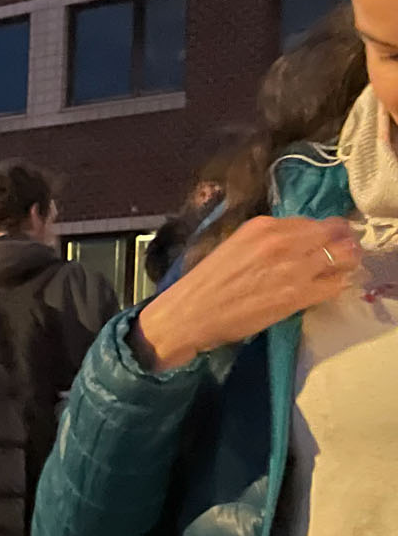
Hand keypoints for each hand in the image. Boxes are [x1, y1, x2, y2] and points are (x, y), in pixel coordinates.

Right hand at [133, 217, 360, 370]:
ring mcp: (294, 267)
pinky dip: (337, 285)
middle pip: (336, 233)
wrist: (189, 314)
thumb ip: (267, 240)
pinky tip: (326, 289)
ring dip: (346, 263)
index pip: (313, 221)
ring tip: (338, 272)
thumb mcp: (234, 246)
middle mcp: (283, 240)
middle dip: (342, 243)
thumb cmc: (206, 283)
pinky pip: (336, 284)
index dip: (323, 232)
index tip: (323, 242)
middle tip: (339, 256)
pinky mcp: (299, 294)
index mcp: (263, 225)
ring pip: (344, 255)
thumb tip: (295, 244)